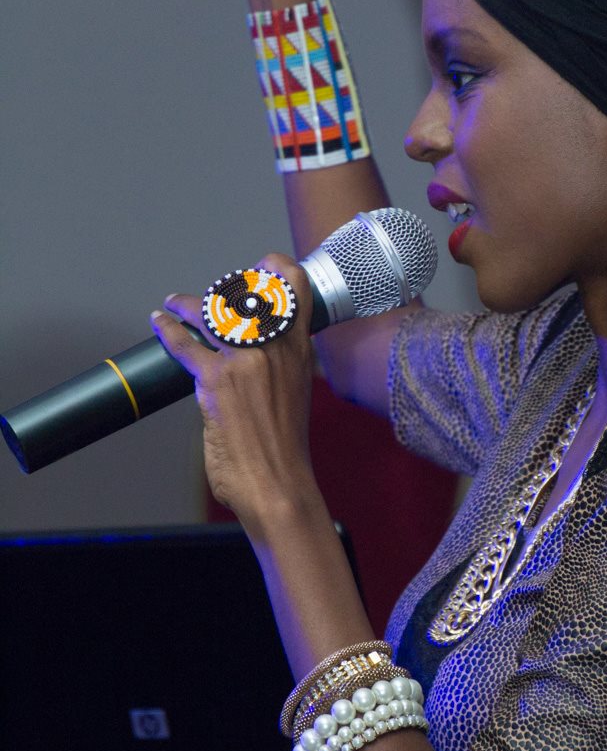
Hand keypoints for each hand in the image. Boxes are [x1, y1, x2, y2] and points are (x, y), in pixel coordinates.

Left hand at [151, 254, 317, 522]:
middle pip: (248, 289)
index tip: (258, 268)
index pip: (295, 285)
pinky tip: (161, 323)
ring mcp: (246, 361)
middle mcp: (276, 347)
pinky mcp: (216, 381)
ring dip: (187, 304)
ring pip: (211, 310)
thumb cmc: (285, 448)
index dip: (274, 267)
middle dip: (222, 288)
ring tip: (174, 305)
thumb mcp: (296, 393)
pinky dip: (168, 329)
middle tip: (207, 297)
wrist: (279, 483)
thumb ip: (282, 366)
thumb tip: (260, 357)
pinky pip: (185, 343)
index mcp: (300, 350)